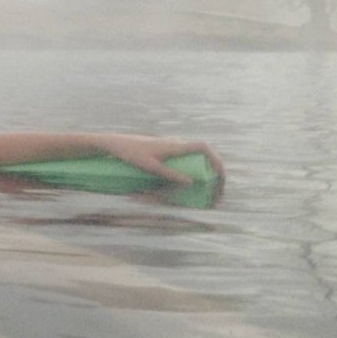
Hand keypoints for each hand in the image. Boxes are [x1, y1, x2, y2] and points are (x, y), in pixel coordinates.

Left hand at [100, 134, 224, 184]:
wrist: (116, 144)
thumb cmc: (131, 154)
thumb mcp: (151, 166)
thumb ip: (170, 174)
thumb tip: (191, 183)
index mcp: (175, 145)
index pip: (203, 147)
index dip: (216, 160)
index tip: (220, 175)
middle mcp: (177, 144)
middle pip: (204, 155)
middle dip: (214, 172)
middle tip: (216, 193)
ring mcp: (172, 146)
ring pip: (196, 158)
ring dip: (205, 173)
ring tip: (209, 193)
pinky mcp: (167, 151)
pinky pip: (186, 160)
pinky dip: (194, 171)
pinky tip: (194, 185)